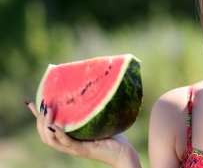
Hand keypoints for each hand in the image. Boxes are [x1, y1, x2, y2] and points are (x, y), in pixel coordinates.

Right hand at [26, 102, 140, 167]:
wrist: (125, 154)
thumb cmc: (114, 138)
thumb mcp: (98, 122)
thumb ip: (90, 113)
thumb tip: (89, 93)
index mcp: (70, 139)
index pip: (48, 129)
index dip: (37, 118)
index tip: (31, 103)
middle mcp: (69, 145)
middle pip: (44, 136)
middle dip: (39, 120)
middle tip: (43, 106)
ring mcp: (75, 149)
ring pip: (51, 140)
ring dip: (46, 125)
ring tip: (47, 112)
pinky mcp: (84, 150)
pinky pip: (67, 143)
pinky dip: (60, 135)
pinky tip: (56, 126)